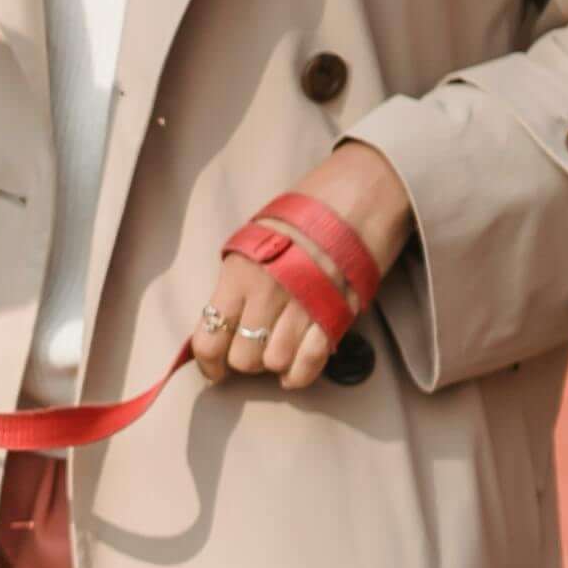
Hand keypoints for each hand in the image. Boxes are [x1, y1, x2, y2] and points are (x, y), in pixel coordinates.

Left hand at [189, 137, 415, 382]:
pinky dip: (300, 374)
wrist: (359, 193)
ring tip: (278, 349)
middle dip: (245, 361)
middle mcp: (265, 293)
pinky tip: (294, 371)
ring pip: (274, 363)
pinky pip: (310, 363)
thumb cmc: (303, 212)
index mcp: (238, 273)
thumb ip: (237, 279)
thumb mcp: (254, 238)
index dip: (208, 363)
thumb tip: (221, 320)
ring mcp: (302, 305)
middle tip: (255, 348)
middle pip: (243, 357)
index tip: (214, 369)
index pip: (208, 339)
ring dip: (274, 363)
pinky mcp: (337, 313)